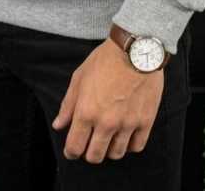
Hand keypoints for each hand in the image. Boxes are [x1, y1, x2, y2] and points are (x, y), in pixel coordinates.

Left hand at [50, 39, 164, 162]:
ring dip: (110, 150)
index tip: (73, 150)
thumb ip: (68, 104)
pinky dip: (130, 145)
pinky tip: (126, 135)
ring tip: (109, 139)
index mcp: (86, 112)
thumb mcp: (80, 77)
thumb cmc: (105, 60)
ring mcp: (127, 124)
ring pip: (116, 154)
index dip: (71, 152)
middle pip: (95, 156)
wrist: (135, 49)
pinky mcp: (145, 121)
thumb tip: (59, 125)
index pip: (75, 147)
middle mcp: (106, 123)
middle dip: (89, 153)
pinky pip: (137, 146)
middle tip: (90, 144)